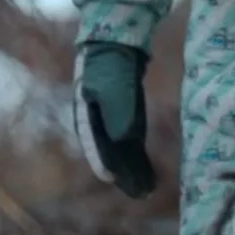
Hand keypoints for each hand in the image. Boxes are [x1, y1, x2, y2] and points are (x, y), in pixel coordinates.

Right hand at [73, 41, 157, 198]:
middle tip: (140, 194)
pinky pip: (131, 142)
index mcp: (86, 115)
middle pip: (110, 152)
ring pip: (122, 150)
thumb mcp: (114, 86)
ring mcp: (110, 119)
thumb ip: (119, 112)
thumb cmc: (111, 62)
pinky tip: (147, 170)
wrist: (115, 40)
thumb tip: (125, 140)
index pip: (95, 145)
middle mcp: (96, 122)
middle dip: (124, 173)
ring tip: (147, 189)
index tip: (112, 179)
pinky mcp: (125, 115)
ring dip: (133, 168)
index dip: (103, 162)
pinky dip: (138, 156)